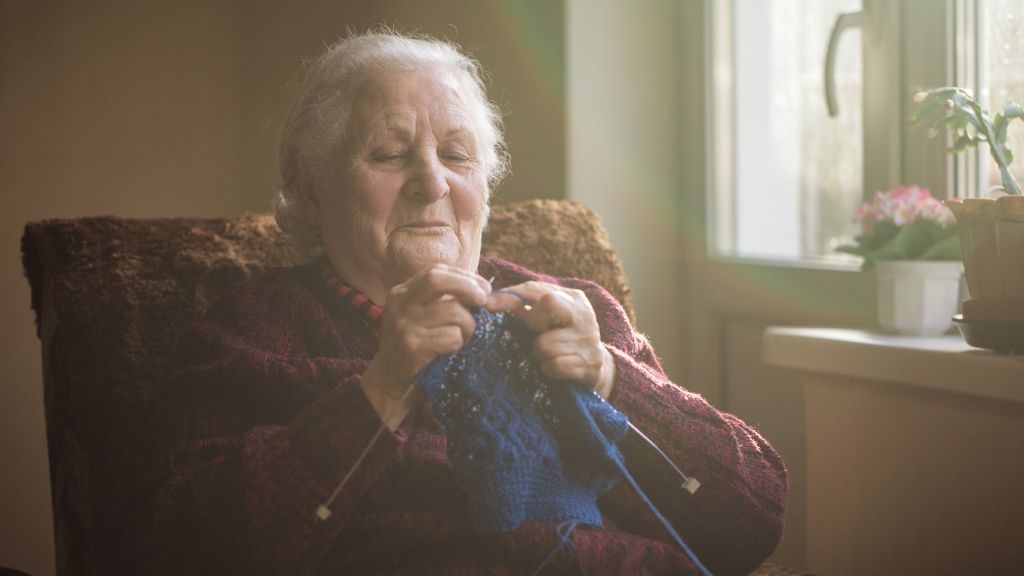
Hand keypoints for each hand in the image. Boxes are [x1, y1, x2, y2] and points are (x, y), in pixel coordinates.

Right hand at [362, 265, 491, 429]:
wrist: (388, 382)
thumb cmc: (416, 347)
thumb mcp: (422, 317)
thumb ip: (444, 300)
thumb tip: (484, 289)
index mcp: (402, 292)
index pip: (436, 271)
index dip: (464, 276)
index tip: (485, 288)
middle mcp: (399, 303)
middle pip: (437, 279)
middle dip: (467, 286)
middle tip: (484, 300)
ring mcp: (403, 324)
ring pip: (452, 311)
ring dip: (468, 326)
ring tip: (464, 338)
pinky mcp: (412, 345)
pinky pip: (451, 336)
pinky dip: (459, 344)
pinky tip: (450, 352)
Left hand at [485, 281, 615, 398]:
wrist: (596, 369)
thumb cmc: (561, 340)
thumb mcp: (548, 319)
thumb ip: (525, 306)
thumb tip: (489, 300)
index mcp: (573, 298)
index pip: (536, 289)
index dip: (509, 295)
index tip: (486, 304)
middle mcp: (584, 314)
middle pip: (549, 303)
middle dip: (533, 322)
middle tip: (536, 334)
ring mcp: (589, 339)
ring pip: (545, 344)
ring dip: (539, 354)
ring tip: (548, 355)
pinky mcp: (590, 364)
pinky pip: (554, 365)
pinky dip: (549, 370)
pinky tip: (556, 368)